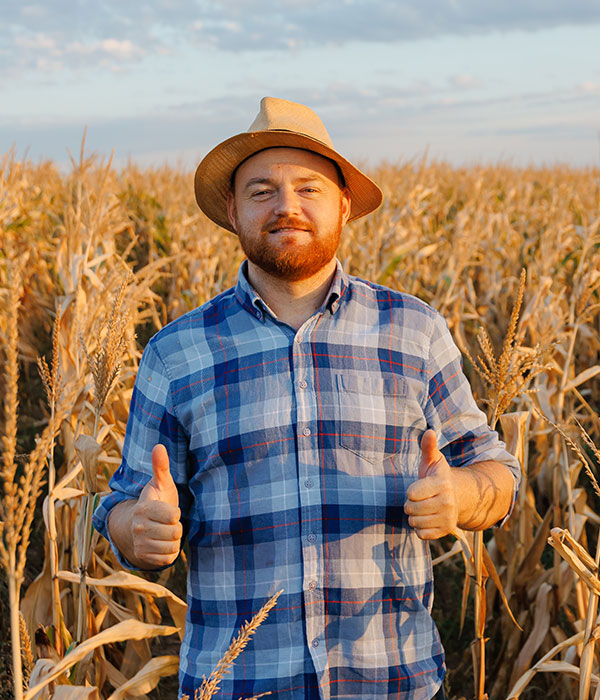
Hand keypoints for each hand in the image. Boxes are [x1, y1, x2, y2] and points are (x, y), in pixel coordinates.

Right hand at [131, 444, 181, 566]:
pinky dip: (170, 551)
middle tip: (167, 522)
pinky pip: (168, 558)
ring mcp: (140, 543)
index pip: (173, 516)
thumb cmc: (157, 501)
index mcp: (143, 509)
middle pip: (175, 532)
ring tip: (165, 531)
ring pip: (172, 546)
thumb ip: (161, 466)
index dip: (176, 513)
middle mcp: (138, 527)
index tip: (169, 510)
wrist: (141, 526)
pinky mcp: (144, 557)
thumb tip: (159, 445)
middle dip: (176, 527)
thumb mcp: (161, 483)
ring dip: (173, 540)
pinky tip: (164, 543)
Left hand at [404, 429, 457, 539]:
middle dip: (410, 504)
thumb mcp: (432, 460)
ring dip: (414, 517)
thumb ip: (428, 447)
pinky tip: (427, 519)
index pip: (412, 493)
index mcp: (442, 484)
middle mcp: (448, 502)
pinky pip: (421, 534)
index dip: (410, 491)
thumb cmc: (436, 477)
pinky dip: (420, 528)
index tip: (417, 488)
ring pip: (415, 522)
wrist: (456, 497)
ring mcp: (448, 518)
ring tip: (423, 508)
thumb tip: (429, 431)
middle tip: (419, 499)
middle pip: (411, 509)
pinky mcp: (446, 531)